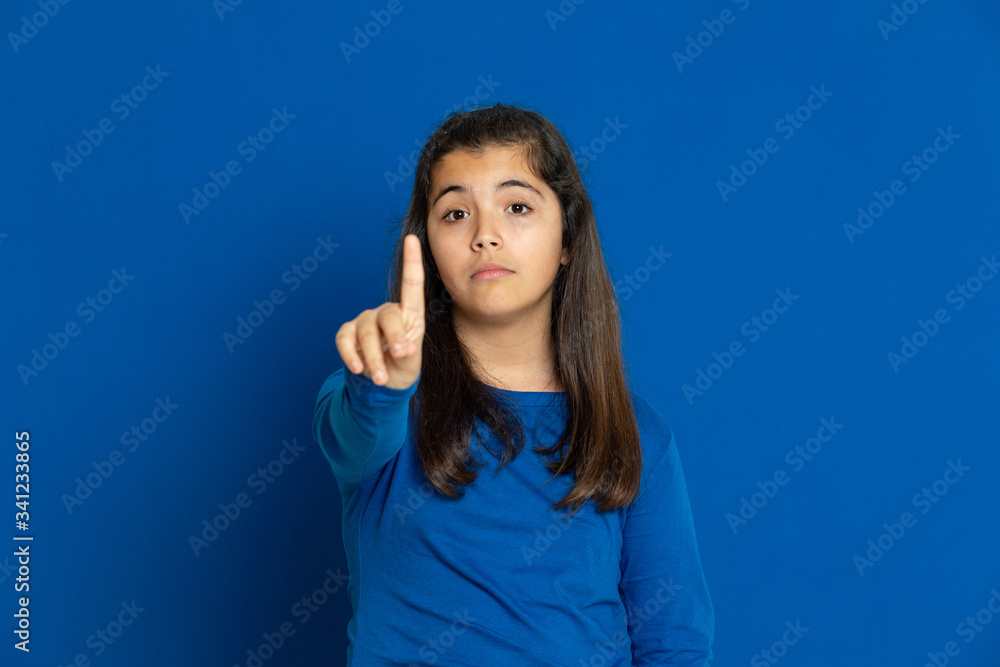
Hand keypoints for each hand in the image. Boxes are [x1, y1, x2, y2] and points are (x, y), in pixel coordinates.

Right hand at [334, 234, 424, 389]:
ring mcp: (365, 321)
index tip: (412, 239)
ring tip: (381, 378)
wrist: (384, 384)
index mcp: (409, 314)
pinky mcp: (348, 334)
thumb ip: (408, 352)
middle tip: (401, 357)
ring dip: (374, 358)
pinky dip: (351, 356)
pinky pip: (345, 340)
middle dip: (395, 337)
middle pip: (388, 316)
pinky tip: (360, 370)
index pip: (411, 284)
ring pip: (366, 333)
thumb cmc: (402, 365)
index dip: (411, 261)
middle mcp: (387, 312)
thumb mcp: (412, 359)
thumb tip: (402, 350)